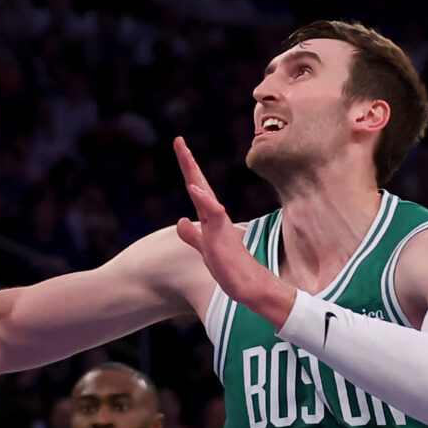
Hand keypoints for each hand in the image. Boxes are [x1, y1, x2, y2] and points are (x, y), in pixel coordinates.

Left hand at [172, 138, 292, 324]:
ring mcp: (218, 225)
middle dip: (188, 162)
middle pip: (198, 184)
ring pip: (204, 194)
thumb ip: (192, 235)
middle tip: (178, 140)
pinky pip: (213, 214)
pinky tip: (194, 188)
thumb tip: (181, 221)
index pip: (196, 188)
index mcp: (209, 218)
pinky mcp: (221, 237)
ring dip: (194, 174)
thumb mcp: (204, 248)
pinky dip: (204, 200)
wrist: (249, 286)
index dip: (188, 170)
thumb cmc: (230, 268)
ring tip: (184, 153)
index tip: (181, 148)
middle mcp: (214, 217)